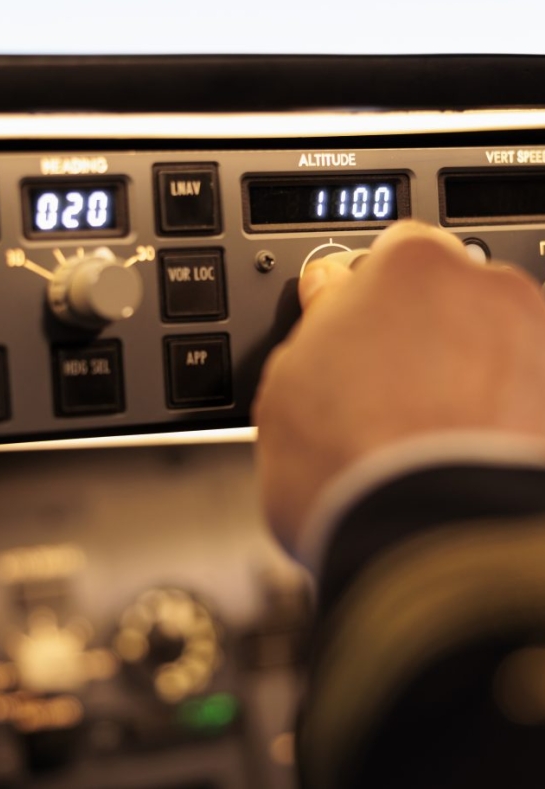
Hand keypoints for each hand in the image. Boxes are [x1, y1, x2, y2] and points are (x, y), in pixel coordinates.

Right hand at [253, 220, 544, 549]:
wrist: (430, 547)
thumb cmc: (352, 467)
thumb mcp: (285, 385)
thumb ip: (315, 321)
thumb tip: (327, 295)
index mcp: (409, 266)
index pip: (382, 256)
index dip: (360, 301)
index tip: (351, 334)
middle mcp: (488, 289)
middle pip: (445, 300)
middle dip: (418, 336)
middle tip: (384, 397)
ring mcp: (538, 344)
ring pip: (490, 347)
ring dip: (465, 374)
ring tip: (428, 439)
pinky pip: (522, 392)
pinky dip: (502, 414)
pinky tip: (464, 457)